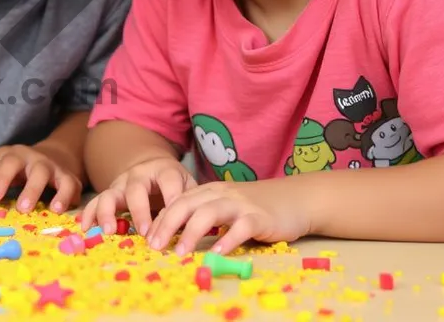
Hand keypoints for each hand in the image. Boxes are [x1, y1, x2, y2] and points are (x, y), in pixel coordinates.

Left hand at [0, 142, 82, 212]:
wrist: (58, 156)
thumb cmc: (23, 169)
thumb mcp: (4, 169)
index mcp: (12, 155)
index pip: (1, 161)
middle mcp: (30, 157)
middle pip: (18, 163)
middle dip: (12, 182)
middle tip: (15, 207)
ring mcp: (51, 166)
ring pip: (43, 173)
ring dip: (35, 190)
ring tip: (30, 209)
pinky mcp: (69, 177)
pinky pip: (69, 185)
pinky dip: (65, 196)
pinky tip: (58, 209)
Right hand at [79, 157, 195, 236]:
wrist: (151, 167)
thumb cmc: (173, 183)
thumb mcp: (188, 185)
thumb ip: (191, 201)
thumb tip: (197, 225)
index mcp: (164, 169)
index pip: (169, 180)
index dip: (172, 198)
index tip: (175, 220)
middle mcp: (139, 174)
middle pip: (136, 189)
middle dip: (140, 211)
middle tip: (145, 233)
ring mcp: (120, 183)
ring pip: (109, 194)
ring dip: (108, 213)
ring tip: (110, 231)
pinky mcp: (108, 193)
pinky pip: (95, 202)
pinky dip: (89, 214)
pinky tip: (86, 228)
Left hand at [146, 179, 312, 255]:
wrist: (296, 198)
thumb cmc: (256, 206)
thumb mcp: (226, 205)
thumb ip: (204, 214)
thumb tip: (176, 235)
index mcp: (209, 191)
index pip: (178, 203)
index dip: (161, 221)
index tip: (147, 239)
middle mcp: (221, 194)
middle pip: (186, 205)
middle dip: (167, 225)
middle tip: (154, 246)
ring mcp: (240, 205)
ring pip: (209, 213)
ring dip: (191, 232)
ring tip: (180, 252)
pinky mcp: (259, 217)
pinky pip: (240, 227)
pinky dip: (227, 239)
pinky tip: (218, 252)